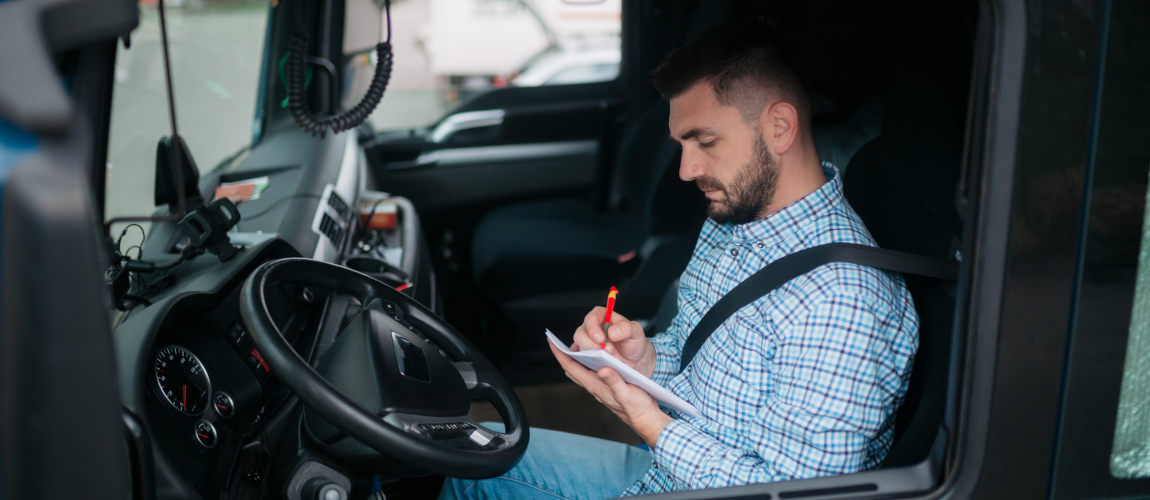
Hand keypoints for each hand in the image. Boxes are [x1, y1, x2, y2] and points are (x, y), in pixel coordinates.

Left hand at [549, 342, 672, 448]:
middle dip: (566, 354)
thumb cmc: (636, 408)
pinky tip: (599, 354)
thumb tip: (602, 370)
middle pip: (573, 368)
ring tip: (580, 343)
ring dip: (578, 357)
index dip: (560, 354)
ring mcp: (601, 386)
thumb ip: (614, 381)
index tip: (552, 341)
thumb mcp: (626, 393)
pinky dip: (592, 361)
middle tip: (563, 340)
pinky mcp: (608, 385)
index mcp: (595, 386)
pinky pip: (594, 371)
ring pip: (582, 369)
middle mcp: (595, 385)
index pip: (571, 367)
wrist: (645, 418)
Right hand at [572, 307, 656, 377]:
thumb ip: (626, 328)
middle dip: (592, 345)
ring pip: (580, 348)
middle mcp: (592, 328)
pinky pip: (582, 360)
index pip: (591, 318)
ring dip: (594, 355)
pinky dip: (590, 363)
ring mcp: (588, 343)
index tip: (601, 339)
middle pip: (580, 334)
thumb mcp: (636, 331)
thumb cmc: (633, 341)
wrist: (635, 358)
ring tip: (610, 358)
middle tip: (607, 351)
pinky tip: (602, 364)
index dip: (593, 328)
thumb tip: (612, 332)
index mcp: (602, 316)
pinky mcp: (587, 356)